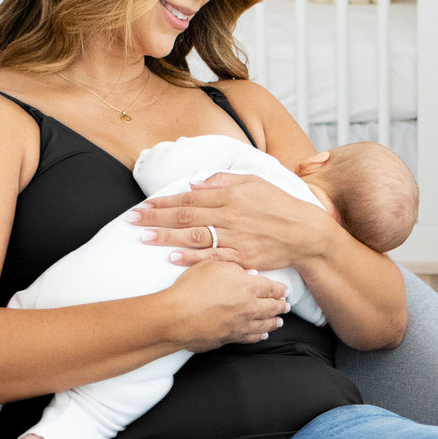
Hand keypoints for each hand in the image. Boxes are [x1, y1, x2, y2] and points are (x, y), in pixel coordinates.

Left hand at [131, 173, 329, 270]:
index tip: (143, 205)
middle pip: (186, 215)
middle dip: (156, 218)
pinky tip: (172, 257)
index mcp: (230, 195)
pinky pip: (212, 257)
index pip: (189, 196)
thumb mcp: (254, 181)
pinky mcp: (242, 256)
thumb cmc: (279, 204)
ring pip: (194, 236)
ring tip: (144, 237)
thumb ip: (222, 180)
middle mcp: (229, 215)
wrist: (305, 233)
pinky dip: (191, 258)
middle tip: (133, 220)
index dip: (164, 201)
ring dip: (166, 237)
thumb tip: (194, 182)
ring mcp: (235, 237)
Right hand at [164, 259, 289, 350]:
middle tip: (286, 307)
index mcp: (247, 287)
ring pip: (263, 325)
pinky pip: (250, 338)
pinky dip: (258, 337)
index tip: (284, 291)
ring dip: (273, 323)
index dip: (279, 290)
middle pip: (272, 308)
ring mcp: (240, 325)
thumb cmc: (191, 288)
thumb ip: (233, 267)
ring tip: (279, 322)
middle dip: (281, 307)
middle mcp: (248, 308)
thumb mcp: (212, 265)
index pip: (271, 288)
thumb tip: (248, 273)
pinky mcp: (229, 338)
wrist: (176, 316)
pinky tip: (261, 336)